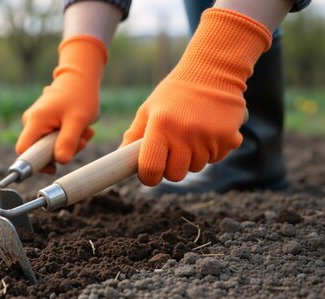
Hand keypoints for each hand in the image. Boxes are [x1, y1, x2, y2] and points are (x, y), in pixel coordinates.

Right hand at [15, 35, 106, 173]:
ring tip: (84, 130)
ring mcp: (37, 122)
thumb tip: (61, 161)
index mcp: (35, 121)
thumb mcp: (78, 120)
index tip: (54, 168)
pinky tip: (80, 127)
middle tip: (81, 141)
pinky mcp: (45, 123)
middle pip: (39, 152)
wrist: (81, 77)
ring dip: (69, 144)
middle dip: (61, 151)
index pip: (23, 151)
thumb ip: (68, 142)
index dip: (36, 164)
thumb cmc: (80, 95)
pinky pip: (54, 139)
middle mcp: (31, 122)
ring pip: (50, 147)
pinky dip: (69, 137)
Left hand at [121, 9, 271, 185]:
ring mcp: (209, 137)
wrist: (214, 71)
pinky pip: (216, 158)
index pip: (151, 169)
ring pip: (196, 167)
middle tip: (172, 149)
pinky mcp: (230, 139)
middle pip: (175, 175)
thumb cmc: (174, 92)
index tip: (149, 172)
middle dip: (171, 167)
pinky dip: (212, 150)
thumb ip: (134, 135)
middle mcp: (185, 133)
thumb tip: (120, 159)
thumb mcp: (149, 109)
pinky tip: (208, 130)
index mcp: (161, 126)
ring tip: (191, 133)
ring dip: (192, 157)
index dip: (148, 176)